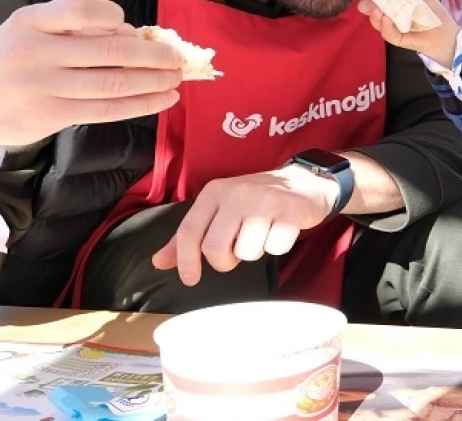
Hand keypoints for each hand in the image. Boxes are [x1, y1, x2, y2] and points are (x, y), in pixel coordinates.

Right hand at [0, 0, 184, 162]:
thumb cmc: (7, 60)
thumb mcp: (26, 30)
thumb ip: (72, 27)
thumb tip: (132, 34)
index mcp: (29, 21)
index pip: (79, 9)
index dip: (113, 16)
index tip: (130, 27)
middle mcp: (36, 52)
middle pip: (109, 52)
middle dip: (152, 55)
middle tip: (178, 57)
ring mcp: (44, 88)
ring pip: (114, 84)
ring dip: (154, 81)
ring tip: (177, 78)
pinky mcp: (54, 116)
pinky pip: (107, 111)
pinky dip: (142, 105)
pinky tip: (164, 99)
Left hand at [151, 166, 338, 285]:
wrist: (303, 182)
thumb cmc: (255, 201)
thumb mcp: (219, 210)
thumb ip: (189, 235)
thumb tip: (158, 262)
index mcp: (214, 192)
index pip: (189, 231)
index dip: (185, 260)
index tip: (190, 279)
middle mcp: (237, 193)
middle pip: (215, 248)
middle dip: (224, 262)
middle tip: (235, 255)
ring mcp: (265, 202)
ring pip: (246, 252)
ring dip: (253, 252)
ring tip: (261, 236)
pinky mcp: (290, 212)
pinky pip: (275, 248)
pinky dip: (276, 247)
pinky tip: (279, 231)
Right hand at [357, 0, 459, 68]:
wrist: (447, 33)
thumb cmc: (434, 13)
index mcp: (394, 4)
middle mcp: (390, 16)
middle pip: (372, 12)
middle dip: (366, 6)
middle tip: (365, 1)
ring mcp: (393, 29)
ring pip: (378, 23)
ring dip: (375, 16)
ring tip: (376, 10)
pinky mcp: (399, 40)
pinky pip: (389, 34)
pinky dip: (386, 26)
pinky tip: (386, 19)